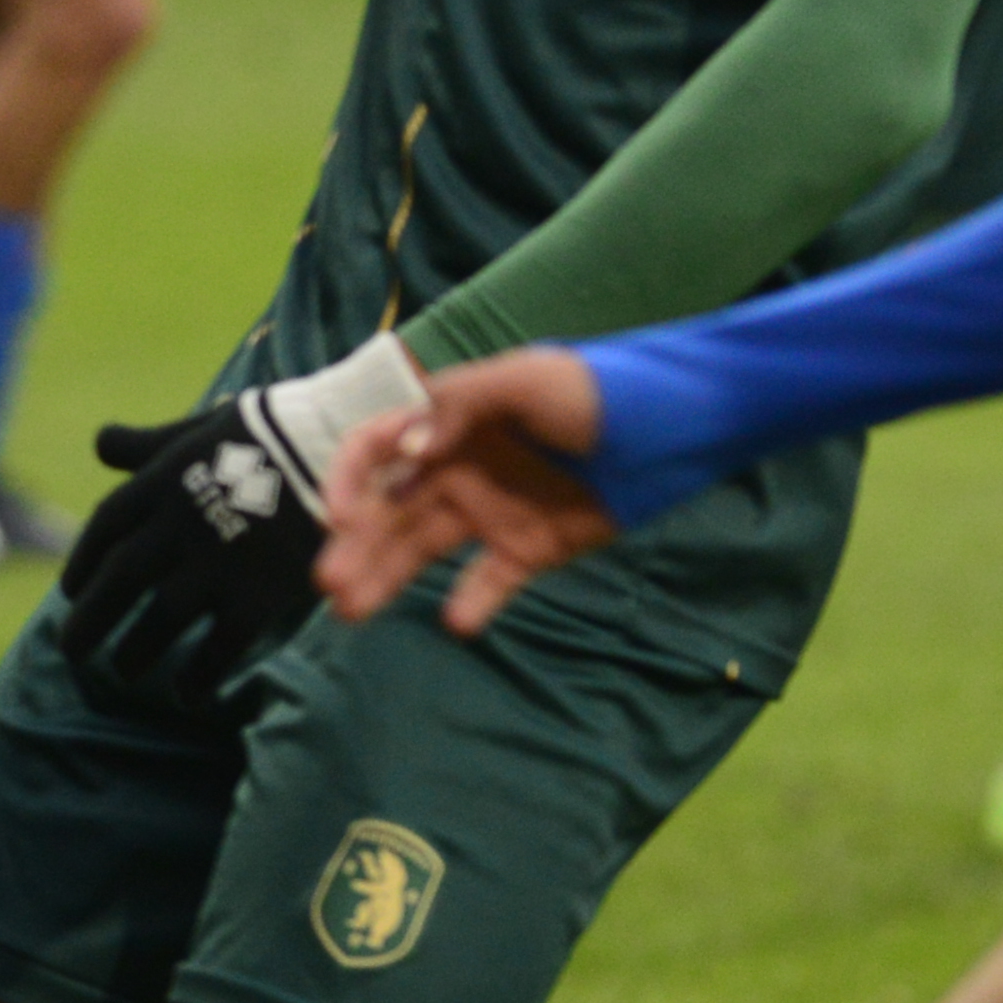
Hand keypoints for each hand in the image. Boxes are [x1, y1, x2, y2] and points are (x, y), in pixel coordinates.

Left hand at [60, 333, 426, 695]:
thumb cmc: (267, 435)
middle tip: (70, 649)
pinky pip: (217, 650)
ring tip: (123, 671)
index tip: (72, 590)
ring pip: (159, 622)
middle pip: (119, 581)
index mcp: (160, 481)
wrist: (336, 448)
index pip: (106, 528)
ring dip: (134, 653)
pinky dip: (198, 676)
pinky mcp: (258, 597)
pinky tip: (187, 695)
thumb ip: (147, 444)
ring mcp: (216, 565)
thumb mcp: (197, 429)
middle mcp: (177, 526)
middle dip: (88, 620)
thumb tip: (101, 443)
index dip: (83, 562)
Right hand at [312, 347, 613, 633]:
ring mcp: (491, 512)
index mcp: (448, 424)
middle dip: (355, 545)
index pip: (377, 451)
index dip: (351, 480)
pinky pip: (489, 581)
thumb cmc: (596, 391)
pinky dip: (471, 603)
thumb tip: (405, 450)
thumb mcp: (525, 379)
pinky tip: (457, 623)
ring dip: (385, 577)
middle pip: (390, 510)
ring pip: (422, 550)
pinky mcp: (529, 548)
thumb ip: (460, 405)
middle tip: (329, 584)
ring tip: (351, 613)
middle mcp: (457, 470)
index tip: (344, 517)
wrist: (673, 429)